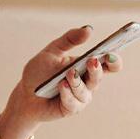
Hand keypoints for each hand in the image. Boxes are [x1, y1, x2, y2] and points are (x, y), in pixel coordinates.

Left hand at [0, 26, 125, 138]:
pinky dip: (67, 93)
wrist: (25, 94)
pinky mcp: (70, 108)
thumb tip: (89, 29)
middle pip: (99, 77)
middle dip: (96, 69)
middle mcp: (87, 82)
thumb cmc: (40, 72)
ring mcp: (80, 97)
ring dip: (77, 82)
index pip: (108, 64)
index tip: (112, 53)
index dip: (114, 60)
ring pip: (86, 91)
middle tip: (91, 61)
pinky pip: (73, 102)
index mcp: (86, 66)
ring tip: (69, 73)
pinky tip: (61, 85)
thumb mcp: (52, 51)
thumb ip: (69, 39)